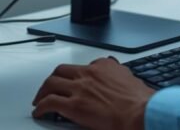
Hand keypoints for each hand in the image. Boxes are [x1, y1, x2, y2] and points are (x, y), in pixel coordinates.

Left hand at [32, 57, 155, 129]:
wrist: (140, 112)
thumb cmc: (139, 101)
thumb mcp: (132, 79)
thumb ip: (121, 75)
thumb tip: (121, 77)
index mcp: (104, 66)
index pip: (84, 66)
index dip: (76, 75)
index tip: (74, 81)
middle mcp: (89, 73)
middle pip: (62, 70)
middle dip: (53, 79)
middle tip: (49, 87)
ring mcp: (80, 88)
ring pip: (51, 84)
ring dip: (42, 91)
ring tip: (39, 99)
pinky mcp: (73, 105)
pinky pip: (50, 103)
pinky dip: (41, 108)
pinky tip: (39, 112)